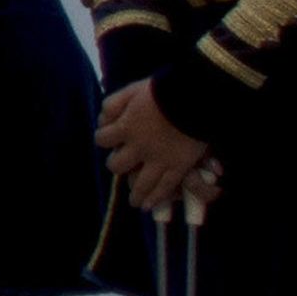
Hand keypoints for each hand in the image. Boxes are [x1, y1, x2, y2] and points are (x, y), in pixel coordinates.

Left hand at [93, 76, 219, 213]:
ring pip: (140, 184)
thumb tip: (103, 119)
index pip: (102, 139)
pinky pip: (164, 188)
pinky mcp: (178, 166)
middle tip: (123, 165)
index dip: (104, 138)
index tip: (109, 137)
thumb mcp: (132, 90)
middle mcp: (138, 147)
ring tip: (135, 201)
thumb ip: (114, 104)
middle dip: (117, 165)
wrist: (194, 97)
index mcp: (125, 127)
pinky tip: (149, 205)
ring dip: (135, 193)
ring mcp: (158, 160)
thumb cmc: (163, 89)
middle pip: (117, 165)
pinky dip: (156, 198)